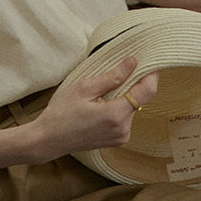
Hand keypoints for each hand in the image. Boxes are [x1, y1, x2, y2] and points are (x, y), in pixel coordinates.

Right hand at [30, 56, 158, 162]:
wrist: (49, 139)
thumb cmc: (62, 112)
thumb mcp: (85, 88)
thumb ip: (112, 76)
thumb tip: (133, 62)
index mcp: (116, 115)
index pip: (147, 91)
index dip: (151, 74)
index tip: (149, 61)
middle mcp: (124, 129)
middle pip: (140, 99)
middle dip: (133, 83)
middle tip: (118, 71)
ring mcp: (122, 137)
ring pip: (133, 107)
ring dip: (124, 96)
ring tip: (102, 92)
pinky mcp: (118, 139)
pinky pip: (126, 117)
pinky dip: (119, 106)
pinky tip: (101, 104)